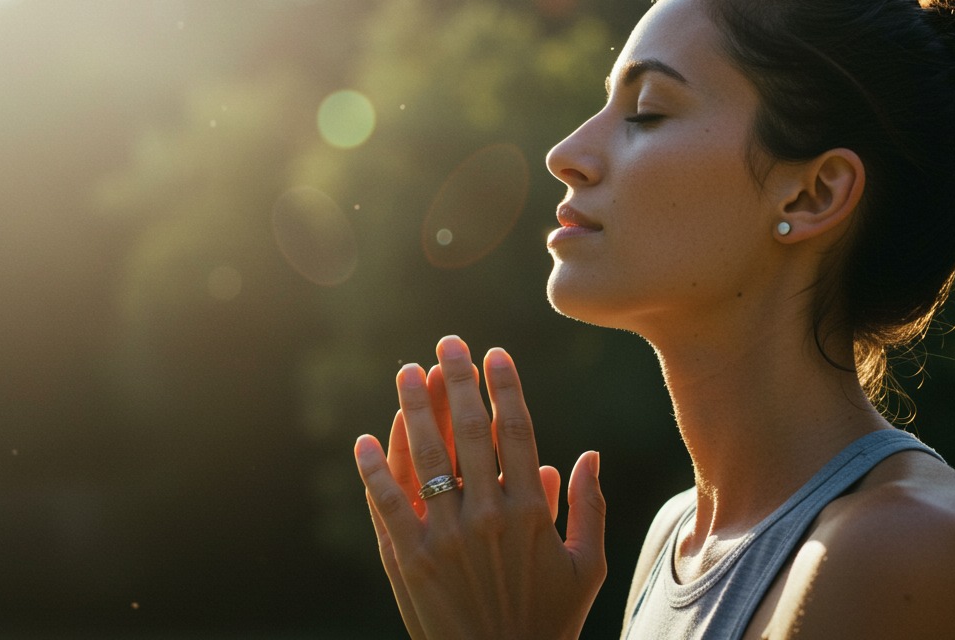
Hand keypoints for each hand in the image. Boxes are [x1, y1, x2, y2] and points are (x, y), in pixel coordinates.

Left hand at [356, 336, 606, 638]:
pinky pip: (387, 507)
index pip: (516, 433)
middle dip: (457, 381)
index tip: (495, 353)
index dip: (505, 388)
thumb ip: (590, 506)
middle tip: (448, 343)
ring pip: (425, 459)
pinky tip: (364, 440)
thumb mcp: (588, 566)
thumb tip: (587, 454)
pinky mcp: (410, 561)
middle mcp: (487, 518)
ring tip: (406, 372)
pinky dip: (373, 472)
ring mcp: (445, 539)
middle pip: (468, 432)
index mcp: (532, 513)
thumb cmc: (551, 619)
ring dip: (412, 410)